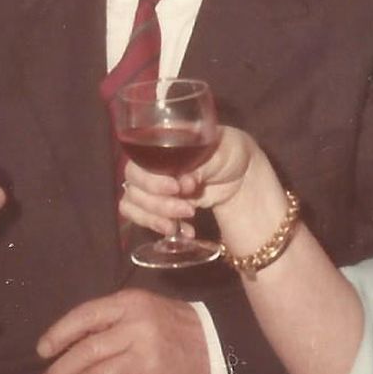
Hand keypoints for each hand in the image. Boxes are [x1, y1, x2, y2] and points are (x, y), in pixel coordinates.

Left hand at [35, 289, 209, 373]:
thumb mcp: (141, 308)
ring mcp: (145, 358)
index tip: (42, 352)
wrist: (215, 345)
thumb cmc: (171, 325)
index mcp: (129, 304)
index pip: (84, 316)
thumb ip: (108, 319)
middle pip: (86, 352)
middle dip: (60, 372)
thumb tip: (67, 343)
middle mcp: (136, 329)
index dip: (58, 335)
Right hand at [118, 125, 260, 237]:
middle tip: (188, 209)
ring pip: (132, 203)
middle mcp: (148, 163)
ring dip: (155, 217)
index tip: (176, 188)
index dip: (151, 180)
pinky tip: (184, 231)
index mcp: (159, 142)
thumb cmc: (228, 152)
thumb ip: (201, 166)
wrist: (241, 176)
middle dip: (157, 203)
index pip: (138, 163)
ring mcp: (151, 185)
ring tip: (183, 222)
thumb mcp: (220, 152)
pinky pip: (140, 217)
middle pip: (133, 186)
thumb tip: (184, 183)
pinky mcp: (157, 204)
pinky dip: (157, 226)